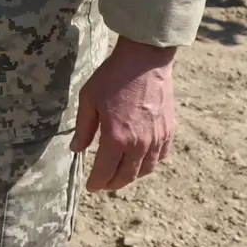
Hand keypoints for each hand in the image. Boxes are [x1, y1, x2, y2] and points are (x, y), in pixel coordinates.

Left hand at [72, 38, 178, 191]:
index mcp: (116, 138)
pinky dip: (150, 163)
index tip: (92, 186)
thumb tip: (77, 149)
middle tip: (104, 184)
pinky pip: (161, 157)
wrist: (145, 60)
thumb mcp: (89, 99)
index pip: (105, 172)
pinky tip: (142, 160)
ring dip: (132, 176)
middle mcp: (139, 144)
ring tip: (121, 174)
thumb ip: (83, 128)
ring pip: (146, 170)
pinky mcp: (169, 131)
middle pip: (126, 176)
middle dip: (113, 184)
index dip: (97, 183)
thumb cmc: (113, 77)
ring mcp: (157, 139)